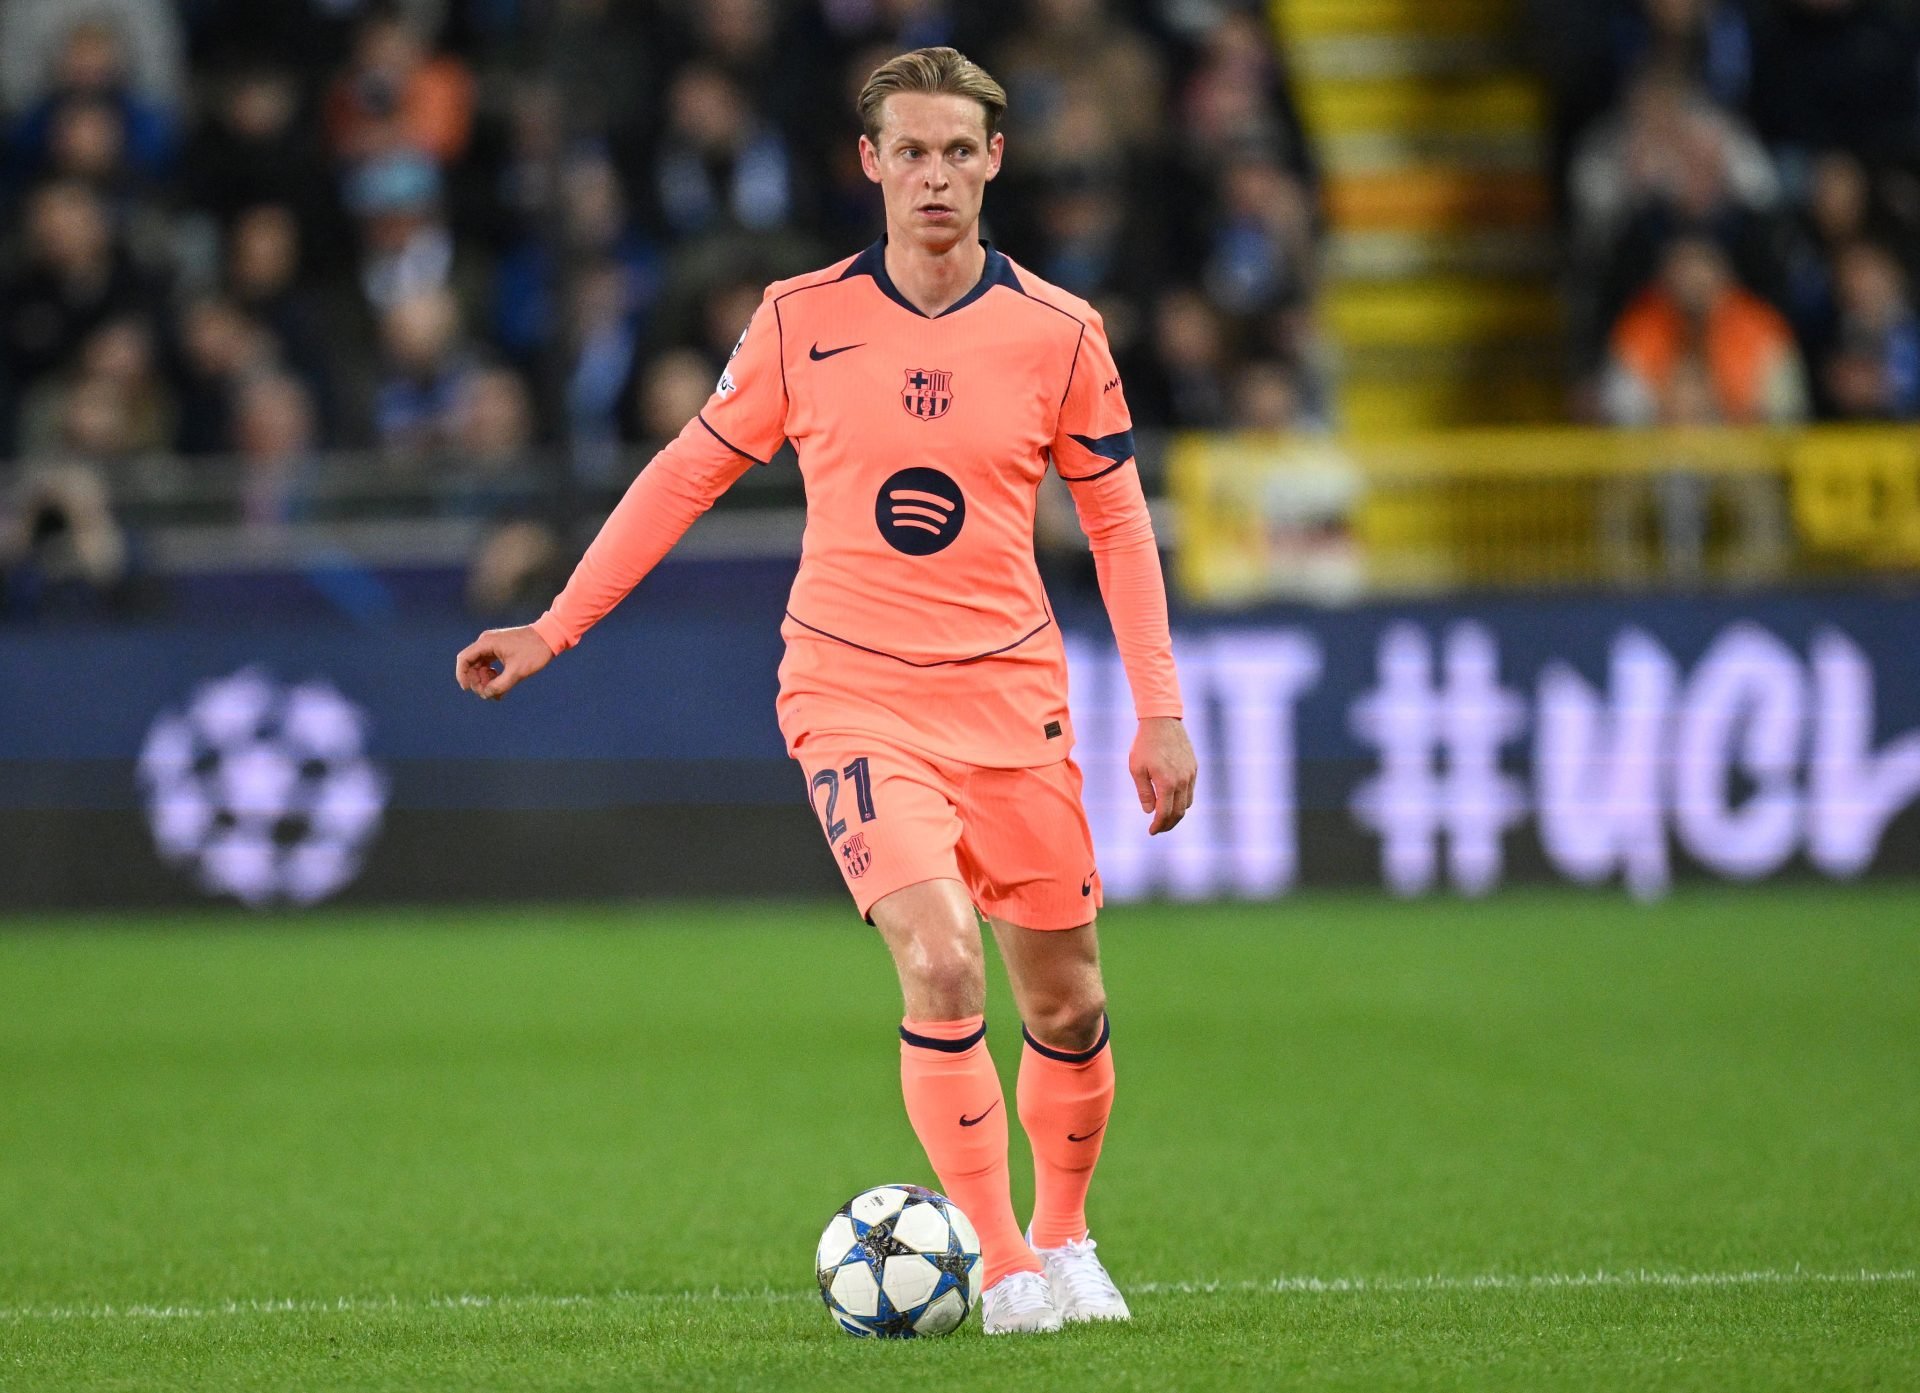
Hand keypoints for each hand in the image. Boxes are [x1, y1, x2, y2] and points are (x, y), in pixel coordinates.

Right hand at [456, 625, 555, 699]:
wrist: (551, 636)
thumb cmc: (534, 651)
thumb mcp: (517, 672)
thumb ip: (500, 685)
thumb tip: (486, 694)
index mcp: (487, 643)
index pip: (464, 659)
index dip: (462, 675)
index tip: (468, 689)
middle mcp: (487, 642)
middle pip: (471, 664)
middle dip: (477, 681)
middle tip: (489, 693)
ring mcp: (493, 645)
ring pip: (481, 666)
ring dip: (486, 680)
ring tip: (498, 692)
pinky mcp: (500, 649)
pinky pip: (490, 664)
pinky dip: (493, 676)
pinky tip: (502, 687)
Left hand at [1130, 716, 1195, 834]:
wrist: (1162, 721)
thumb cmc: (1145, 744)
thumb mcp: (1137, 769)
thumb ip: (1144, 792)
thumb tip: (1150, 811)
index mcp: (1167, 783)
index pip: (1165, 813)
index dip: (1158, 826)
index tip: (1151, 831)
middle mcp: (1182, 781)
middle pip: (1179, 812)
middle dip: (1168, 824)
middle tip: (1158, 829)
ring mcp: (1190, 774)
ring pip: (1187, 803)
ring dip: (1177, 813)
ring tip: (1165, 816)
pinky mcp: (1194, 767)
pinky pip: (1191, 790)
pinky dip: (1183, 800)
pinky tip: (1172, 800)